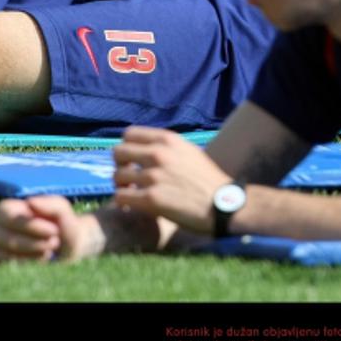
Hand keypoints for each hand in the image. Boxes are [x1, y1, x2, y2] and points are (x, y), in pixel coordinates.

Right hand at [0, 195, 101, 262]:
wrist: (69, 249)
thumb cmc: (63, 226)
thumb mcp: (63, 212)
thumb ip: (51, 204)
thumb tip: (30, 202)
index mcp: (11, 208)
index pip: (6, 213)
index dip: (29, 225)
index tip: (54, 231)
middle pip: (2, 236)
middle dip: (31, 243)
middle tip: (54, 243)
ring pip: (0, 252)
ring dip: (28, 255)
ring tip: (48, 252)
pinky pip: (1, 265)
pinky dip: (23, 265)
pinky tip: (39, 261)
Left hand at [112, 126, 230, 233]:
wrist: (223, 205)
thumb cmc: (208, 180)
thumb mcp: (189, 152)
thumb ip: (167, 148)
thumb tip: (146, 150)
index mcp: (168, 140)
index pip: (129, 133)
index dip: (127, 147)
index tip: (133, 160)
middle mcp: (158, 154)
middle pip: (118, 152)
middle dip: (120, 165)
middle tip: (129, 178)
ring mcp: (153, 176)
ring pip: (117, 176)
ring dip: (122, 186)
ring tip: (132, 194)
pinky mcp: (150, 199)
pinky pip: (120, 197)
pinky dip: (123, 203)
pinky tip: (133, 207)